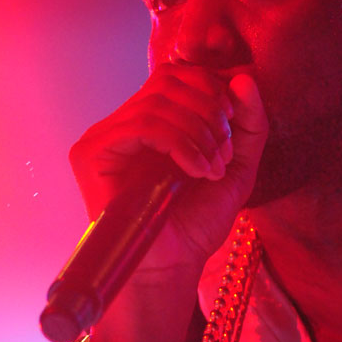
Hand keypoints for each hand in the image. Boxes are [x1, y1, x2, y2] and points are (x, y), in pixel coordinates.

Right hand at [69, 65, 268, 271]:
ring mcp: (104, 137)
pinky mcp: (91, 153)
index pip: (177, 74)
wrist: (172, 267)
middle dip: (209, 110)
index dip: (212, 90)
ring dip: (199, 131)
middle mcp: (123, 123)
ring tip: (212, 169)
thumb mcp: (237, 166)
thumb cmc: (197, 223)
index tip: (233, 130)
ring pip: (158, 100)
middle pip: (168, 79)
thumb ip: (249, 124)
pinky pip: (142, 125)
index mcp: (151, 121)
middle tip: (224, 152)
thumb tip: (243, 78)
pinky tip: (196, 171)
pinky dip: (179, 143)